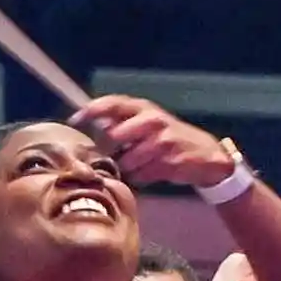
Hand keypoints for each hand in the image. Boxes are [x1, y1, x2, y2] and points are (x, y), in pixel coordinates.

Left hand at [75, 95, 240, 191]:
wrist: (206, 155)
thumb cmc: (169, 139)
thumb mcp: (147, 123)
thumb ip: (122, 122)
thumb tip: (93, 125)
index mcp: (143, 107)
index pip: (111, 104)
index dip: (91, 111)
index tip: (75, 120)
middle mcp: (152, 119)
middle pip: (113, 136)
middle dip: (111, 150)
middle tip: (118, 155)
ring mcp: (162, 140)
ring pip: (127, 160)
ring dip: (129, 167)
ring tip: (141, 164)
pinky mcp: (169, 160)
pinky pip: (142, 174)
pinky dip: (143, 177)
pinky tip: (153, 171)